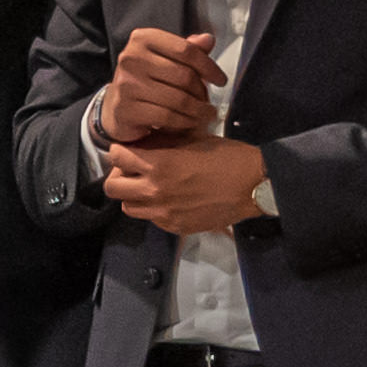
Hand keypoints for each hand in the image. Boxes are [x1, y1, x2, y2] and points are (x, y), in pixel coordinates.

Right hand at [104, 28, 226, 148]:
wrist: (116, 106)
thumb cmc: (147, 80)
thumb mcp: (166, 58)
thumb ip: (187, 49)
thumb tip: (207, 39)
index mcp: (142, 39)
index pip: (186, 50)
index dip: (208, 66)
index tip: (221, 80)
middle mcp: (131, 58)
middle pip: (184, 75)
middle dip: (202, 91)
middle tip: (208, 101)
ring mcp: (126, 84)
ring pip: (178, 99)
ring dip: (197, 110)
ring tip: (205, 114)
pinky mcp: (125, 109)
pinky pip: (166, 117)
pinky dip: (183, 122)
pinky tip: (190, 122)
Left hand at [107, 136, 269, 234]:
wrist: (254, 186)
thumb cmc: (227, 157)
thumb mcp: (193, 139)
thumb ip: (163, 142)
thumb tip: (143, 142)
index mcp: (158, 165)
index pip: (116, 157)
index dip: (119, 151)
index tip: (126, 150)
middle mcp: (154, 191)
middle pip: (112, 188)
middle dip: (119, 175)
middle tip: (133, 170)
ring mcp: (163, 213)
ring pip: (128, 207)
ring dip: (134, 195)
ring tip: (149, 187)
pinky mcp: (174, 227)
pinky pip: (151, 219)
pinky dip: (154, 209)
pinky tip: (170, 200)